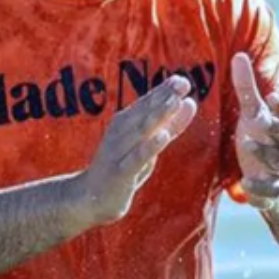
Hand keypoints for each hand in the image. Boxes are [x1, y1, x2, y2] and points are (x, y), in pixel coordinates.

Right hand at [79, 74, 197, 225]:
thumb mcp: (150, 144)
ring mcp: (118, 152)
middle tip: (182, 83)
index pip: (148, 103)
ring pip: (140, 131)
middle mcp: (120, 133)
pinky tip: (162, 136)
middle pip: (145, 112)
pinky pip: (135, 158)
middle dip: (163, 97)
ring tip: (175, 102)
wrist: (88, 198)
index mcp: (127, 123)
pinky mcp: (119, 174)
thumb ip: (171, 124)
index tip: (183, 80)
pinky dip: (148, 146)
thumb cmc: (123, 167)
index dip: (164, 90)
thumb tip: (190, 101)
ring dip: (158, 115)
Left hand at [232, 52, 278, 209]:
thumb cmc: (264, 141)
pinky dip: (257, 190)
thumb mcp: (254, 116)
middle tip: (262, 120)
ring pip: (277, 161)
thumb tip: (238, 55)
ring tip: (248, 145)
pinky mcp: (272, 193)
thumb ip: (246, 88)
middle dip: (274, 127)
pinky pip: (267, 193)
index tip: (273, 97)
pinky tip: (245, 187)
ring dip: (264, 154)